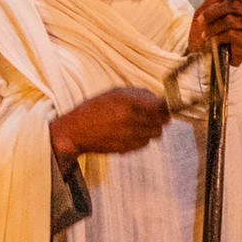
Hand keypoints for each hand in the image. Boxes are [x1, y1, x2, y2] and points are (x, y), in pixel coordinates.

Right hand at [49, 84, 170, 158]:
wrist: (75, 132)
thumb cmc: (94, 109)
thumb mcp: (115, 93)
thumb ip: (140, 95)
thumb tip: (160, 100)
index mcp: (127, 102)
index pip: (161, 106)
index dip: (166, 106)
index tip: (165, 105)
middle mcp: (130, 119)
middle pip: (161, 121)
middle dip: (159, 117)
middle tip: (151, 114)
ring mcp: (129, 136)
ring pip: (156, 133)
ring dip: (151, 128)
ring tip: (138, 123)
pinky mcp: (127, 149)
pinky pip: (145, 143)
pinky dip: (142, 138)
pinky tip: (130, 133)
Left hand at [188, 0, 241, 59]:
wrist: (202, 56)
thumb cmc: (204, 34)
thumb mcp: (202, 14)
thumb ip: (211, 1)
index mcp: (233, 4)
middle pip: (233, 4)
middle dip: (213, 12)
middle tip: (200, 20)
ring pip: (230, 20)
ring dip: (213, 27)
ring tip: (204, 35)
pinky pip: (232, 34)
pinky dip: (218, 37)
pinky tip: (214, 42)